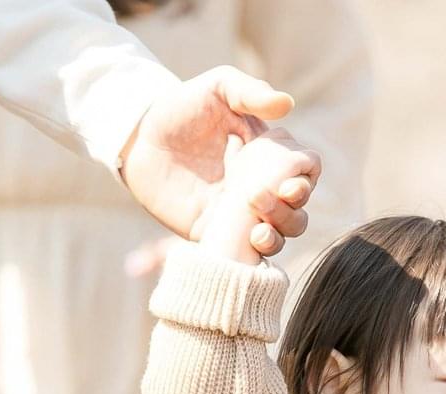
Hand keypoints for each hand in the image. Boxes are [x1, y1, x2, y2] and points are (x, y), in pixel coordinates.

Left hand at [118, 66, 309, 256]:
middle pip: (298, 208)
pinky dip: (256, 253)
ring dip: (279, 234)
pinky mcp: (217, 233)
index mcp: (270, 154)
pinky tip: (249, 241)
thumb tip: (287, 104)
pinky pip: (246, 252)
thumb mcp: (218, 89)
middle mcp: (261, 186)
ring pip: (281, 234)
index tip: (290, 180)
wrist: (138, 138)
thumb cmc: (181, 108)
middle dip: (292, 209)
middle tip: (263, 198)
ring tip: (259, 228)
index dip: (307, 177)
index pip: (306, 170)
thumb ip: (250, 93)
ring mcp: (241, 213)